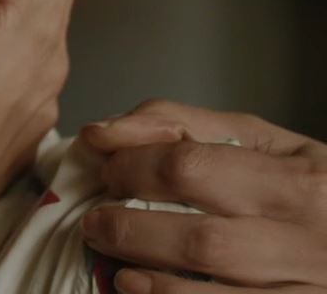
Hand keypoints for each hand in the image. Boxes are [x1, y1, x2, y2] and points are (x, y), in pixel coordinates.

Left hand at [80, 99, 326, 292]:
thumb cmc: (308, 189)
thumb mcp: (263, 142)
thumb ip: (184, 125)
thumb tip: (104, 131)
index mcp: (300, 180)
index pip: (191, 167)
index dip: (132, 169)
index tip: (107, 172)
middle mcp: (308, 238)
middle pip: (199, 238)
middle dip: (130, 228)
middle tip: (96, 222)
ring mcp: (306, 289)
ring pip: (213, 288)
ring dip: (147, 275)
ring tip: (112, 259)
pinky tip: (137, 290)